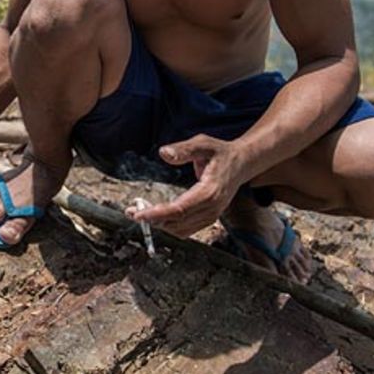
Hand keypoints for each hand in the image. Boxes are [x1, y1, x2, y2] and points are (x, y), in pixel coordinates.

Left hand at [125, 134, 246, 236]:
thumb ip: (184, 149)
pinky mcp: (209, 217)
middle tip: (131, 212)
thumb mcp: (203, 143)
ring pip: (181, 229)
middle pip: (178, 222)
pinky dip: (169, 226)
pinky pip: (186, 229)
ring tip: (139, 214)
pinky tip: (155, 217)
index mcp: (210, 191)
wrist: (242, 163)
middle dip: (153, 219)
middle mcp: (212, 208)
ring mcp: (212, 215)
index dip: (158, 213)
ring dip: (159, 224)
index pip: (180, 209)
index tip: (138, 214)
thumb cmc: (221, 152)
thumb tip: (163, 153)